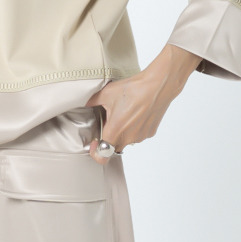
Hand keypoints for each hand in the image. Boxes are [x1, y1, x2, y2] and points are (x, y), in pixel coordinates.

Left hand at [86, 45, 200, 164]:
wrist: (158, 85)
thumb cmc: (133, 89)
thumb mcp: (106, 93)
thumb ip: (91, 102)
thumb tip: (83, 103)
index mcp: (115, 131)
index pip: (102, 155)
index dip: (95, 152)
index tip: (94, 141)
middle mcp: (128, 138)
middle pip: (114, 146)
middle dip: (109, 138)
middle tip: (109, 121)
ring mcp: (140, 136)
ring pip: (126, 140)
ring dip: (123, 132)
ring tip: (124, 113)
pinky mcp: (150, 132)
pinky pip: (138, 135)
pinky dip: (134, 128)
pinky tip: (135, 113)